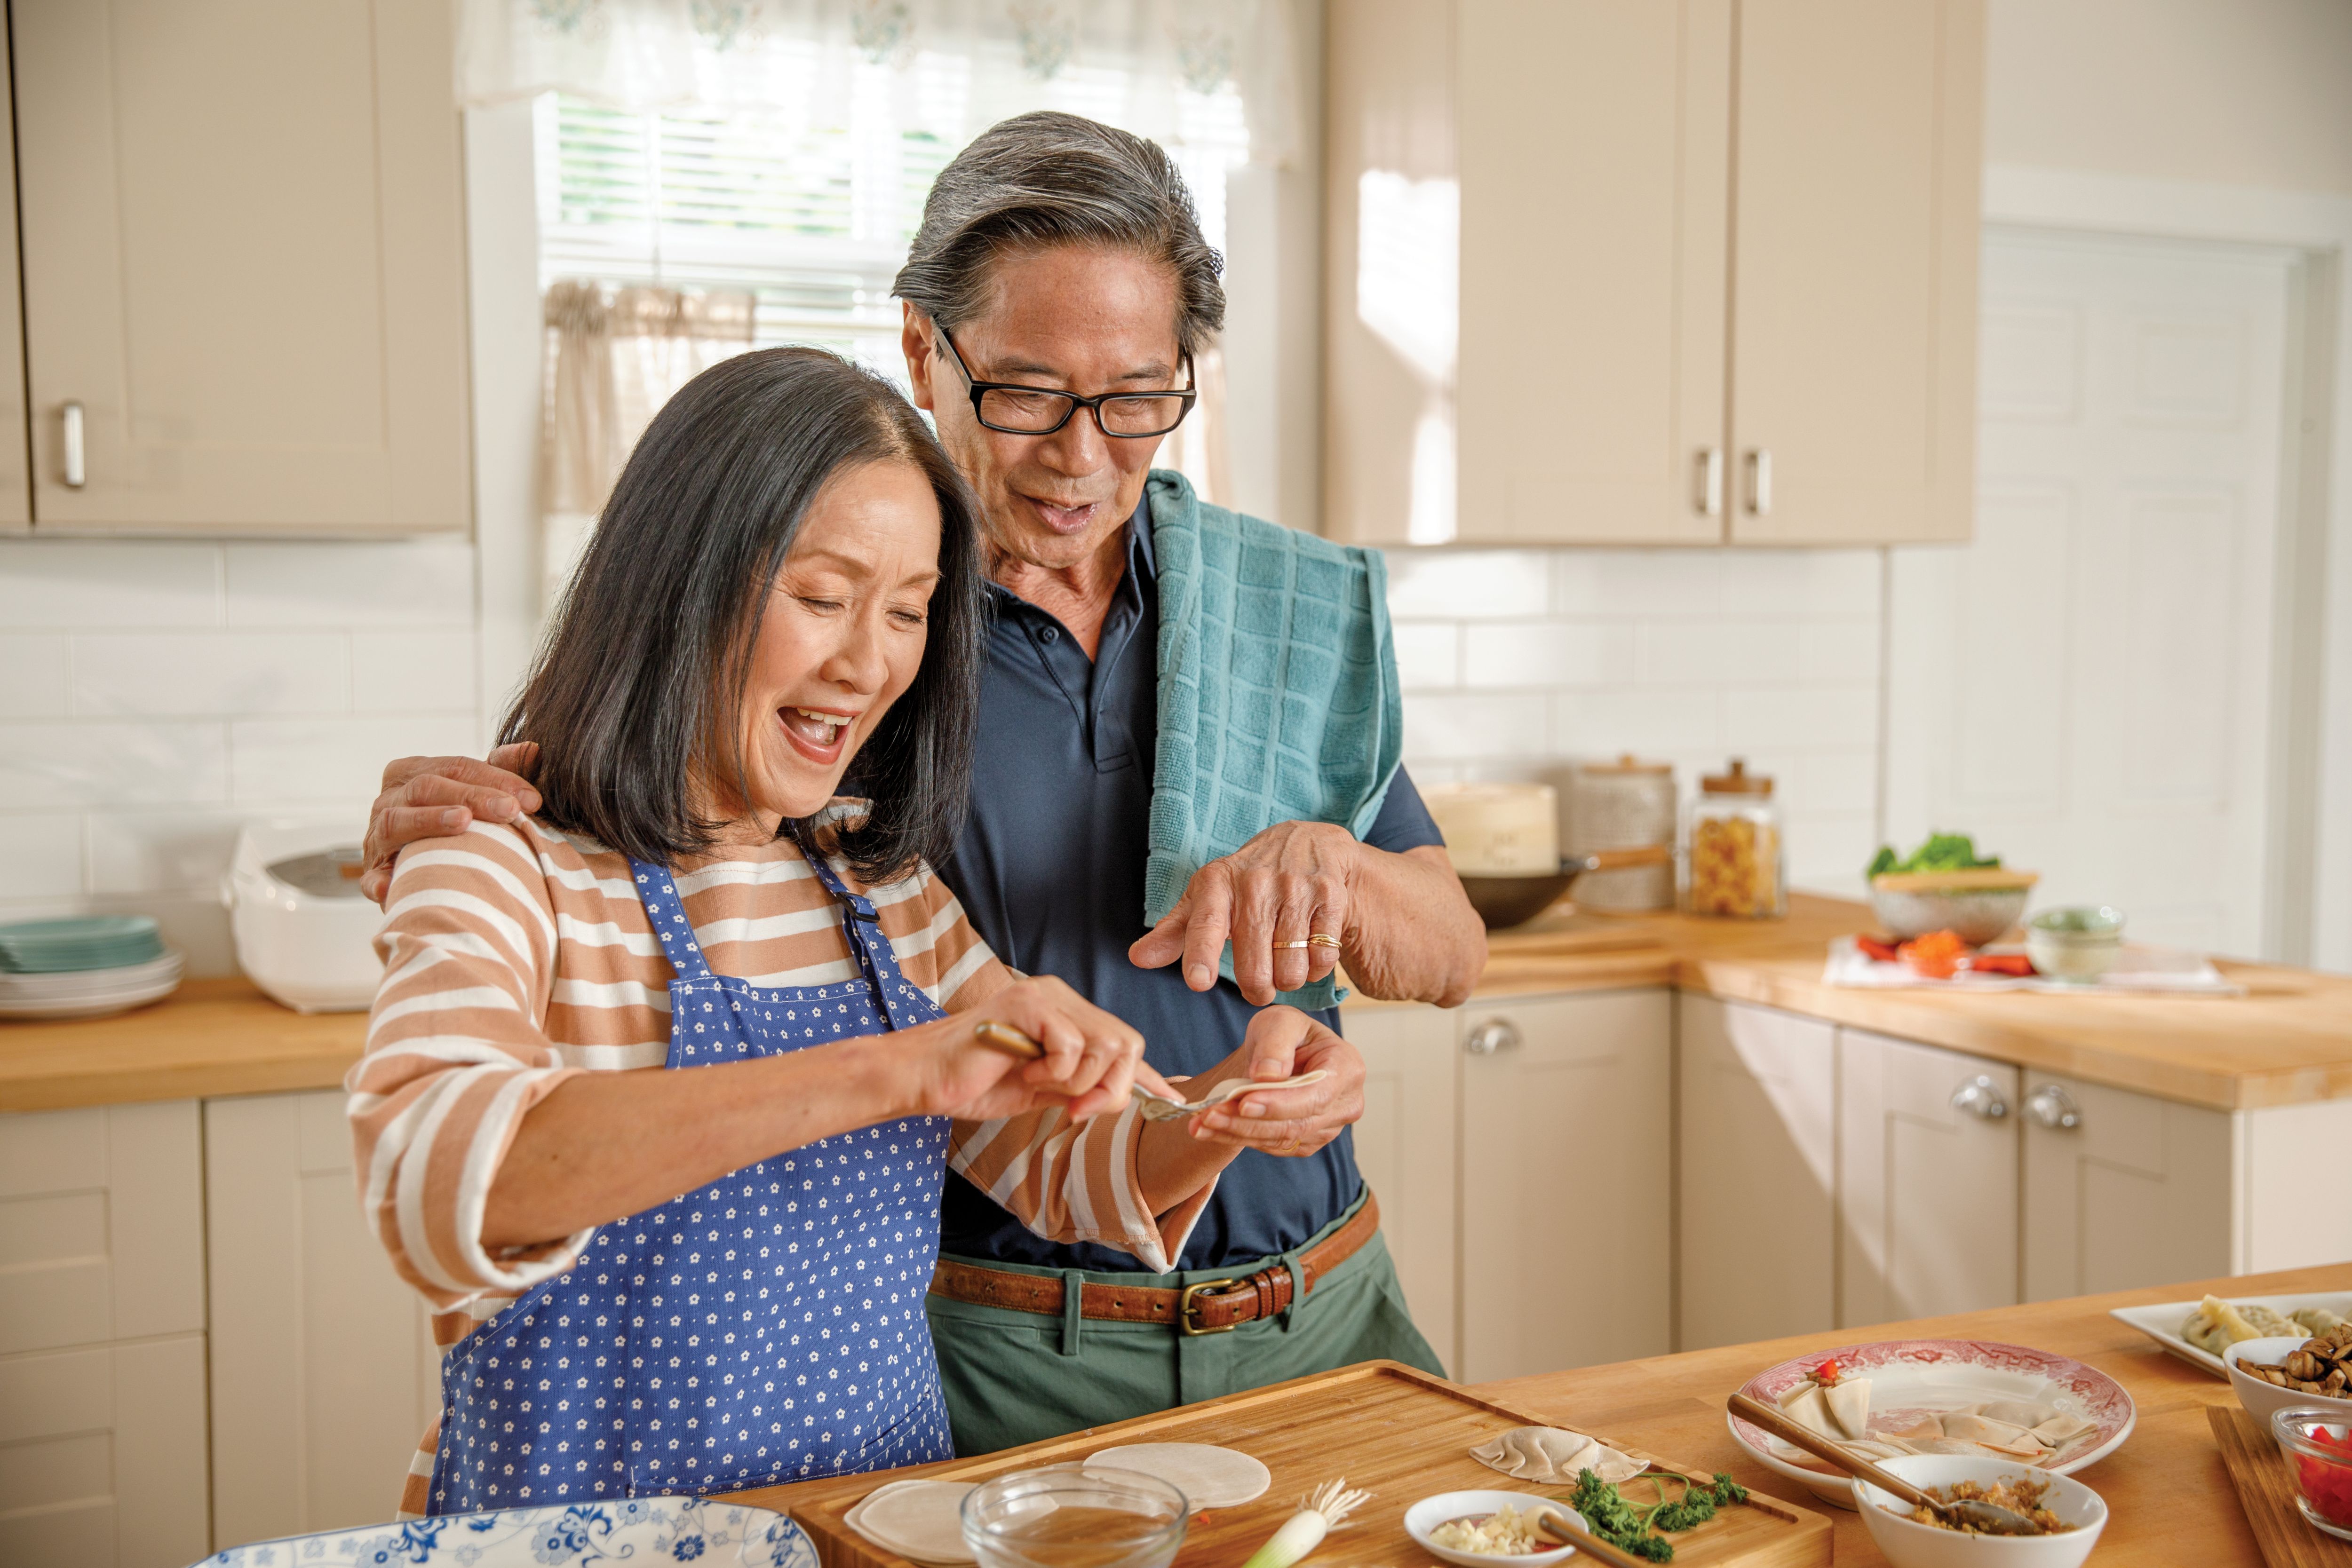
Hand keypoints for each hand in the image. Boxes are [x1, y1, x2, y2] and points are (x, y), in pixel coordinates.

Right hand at [361, 743, 542, 903]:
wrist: (419, 861)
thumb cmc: (452, 818)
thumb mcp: (474, 790)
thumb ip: (501, 770)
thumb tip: (535, 750)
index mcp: (411, 772)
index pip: (455, 766)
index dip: (496, 778)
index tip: (532, 798)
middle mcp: (388, 799)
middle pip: (427, 788)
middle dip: (471, 796)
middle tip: (509, 810)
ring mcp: (376, 836)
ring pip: (396, 821)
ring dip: (428, 821)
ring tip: (462, 823)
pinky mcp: (373, 874)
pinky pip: (371, 877)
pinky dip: (379, 881)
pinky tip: (394, 887)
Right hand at [905, 976, 1159, 1121]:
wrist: (926, 1078)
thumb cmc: (977, 1083)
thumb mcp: (1042, 1091)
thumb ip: (1081, 1089)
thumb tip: (1125, 1099)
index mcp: (1065, 1014)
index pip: (1121, 1040)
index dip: (1147, 1074)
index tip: (1172, 1098)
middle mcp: (1060, 997)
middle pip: (1126, 1043)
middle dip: (1110, 1088)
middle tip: (1073, 1109)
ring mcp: (1045, 996)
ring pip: (1106, 1045)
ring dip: (1079, 1083)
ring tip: (1038, 1084)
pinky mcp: (1028, 1004)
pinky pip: (1072, 1046)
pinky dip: (1055, 1073)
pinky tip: (1024, 1072)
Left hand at [1127, 820, 1359, 1004]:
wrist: (1305, 842)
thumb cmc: (1245, 882)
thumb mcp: (1205, 899)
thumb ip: (1173, 933)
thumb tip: (1137, 959)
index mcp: (1217, 883)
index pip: (1207, 923)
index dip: (1201, 955)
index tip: (1198, 982)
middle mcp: (1255, 881)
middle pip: (1254, 964)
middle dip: (1256, 989)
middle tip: (1257, 987)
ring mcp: (1296, 887)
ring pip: (1291, 968)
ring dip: (1288, 980)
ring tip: (1283, 964)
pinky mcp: (1330, 896)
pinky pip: (1322, 959)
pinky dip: (1315, 968)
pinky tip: (1307, 950)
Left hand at [1185, 1007, 1363, 1157]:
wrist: (1281, 1053)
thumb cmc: (1286, 1033)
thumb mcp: (1280, 1021)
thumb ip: (1275, 1043)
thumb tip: (1268, 1076)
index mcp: (1347, 1068)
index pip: (1314, 1096)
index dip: (1279, 1103)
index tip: (1243, 1103)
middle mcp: (1345, 1104)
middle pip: (1296, 1123)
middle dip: (1248, 1121)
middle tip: (1208, 1114)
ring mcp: (1328, 1128)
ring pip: (1281, 1139)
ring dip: (1236, 1132)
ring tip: (1200, 1122)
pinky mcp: (1307, 1142)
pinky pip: (1272, 1146)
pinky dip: (1238, 1137)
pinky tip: (1210, 1128)